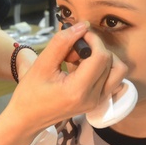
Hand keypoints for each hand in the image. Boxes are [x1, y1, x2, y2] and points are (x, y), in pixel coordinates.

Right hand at [6, 21, 127, 133]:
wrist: (28, 118)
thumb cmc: (30, 93)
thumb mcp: (41, 65)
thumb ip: (61, 43)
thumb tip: (82, 25)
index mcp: (78, 90)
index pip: (101, 57)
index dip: (93, 40)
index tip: (78, 34)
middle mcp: (93, 98)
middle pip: (111, 62)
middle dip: (95, 48)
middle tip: (74, 50)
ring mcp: (97, 102)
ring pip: (117, 71)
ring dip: (102, 58)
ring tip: (81, 59)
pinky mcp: (97, 102)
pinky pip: (112, 79)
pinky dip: (102, 68)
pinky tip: (83, 68)